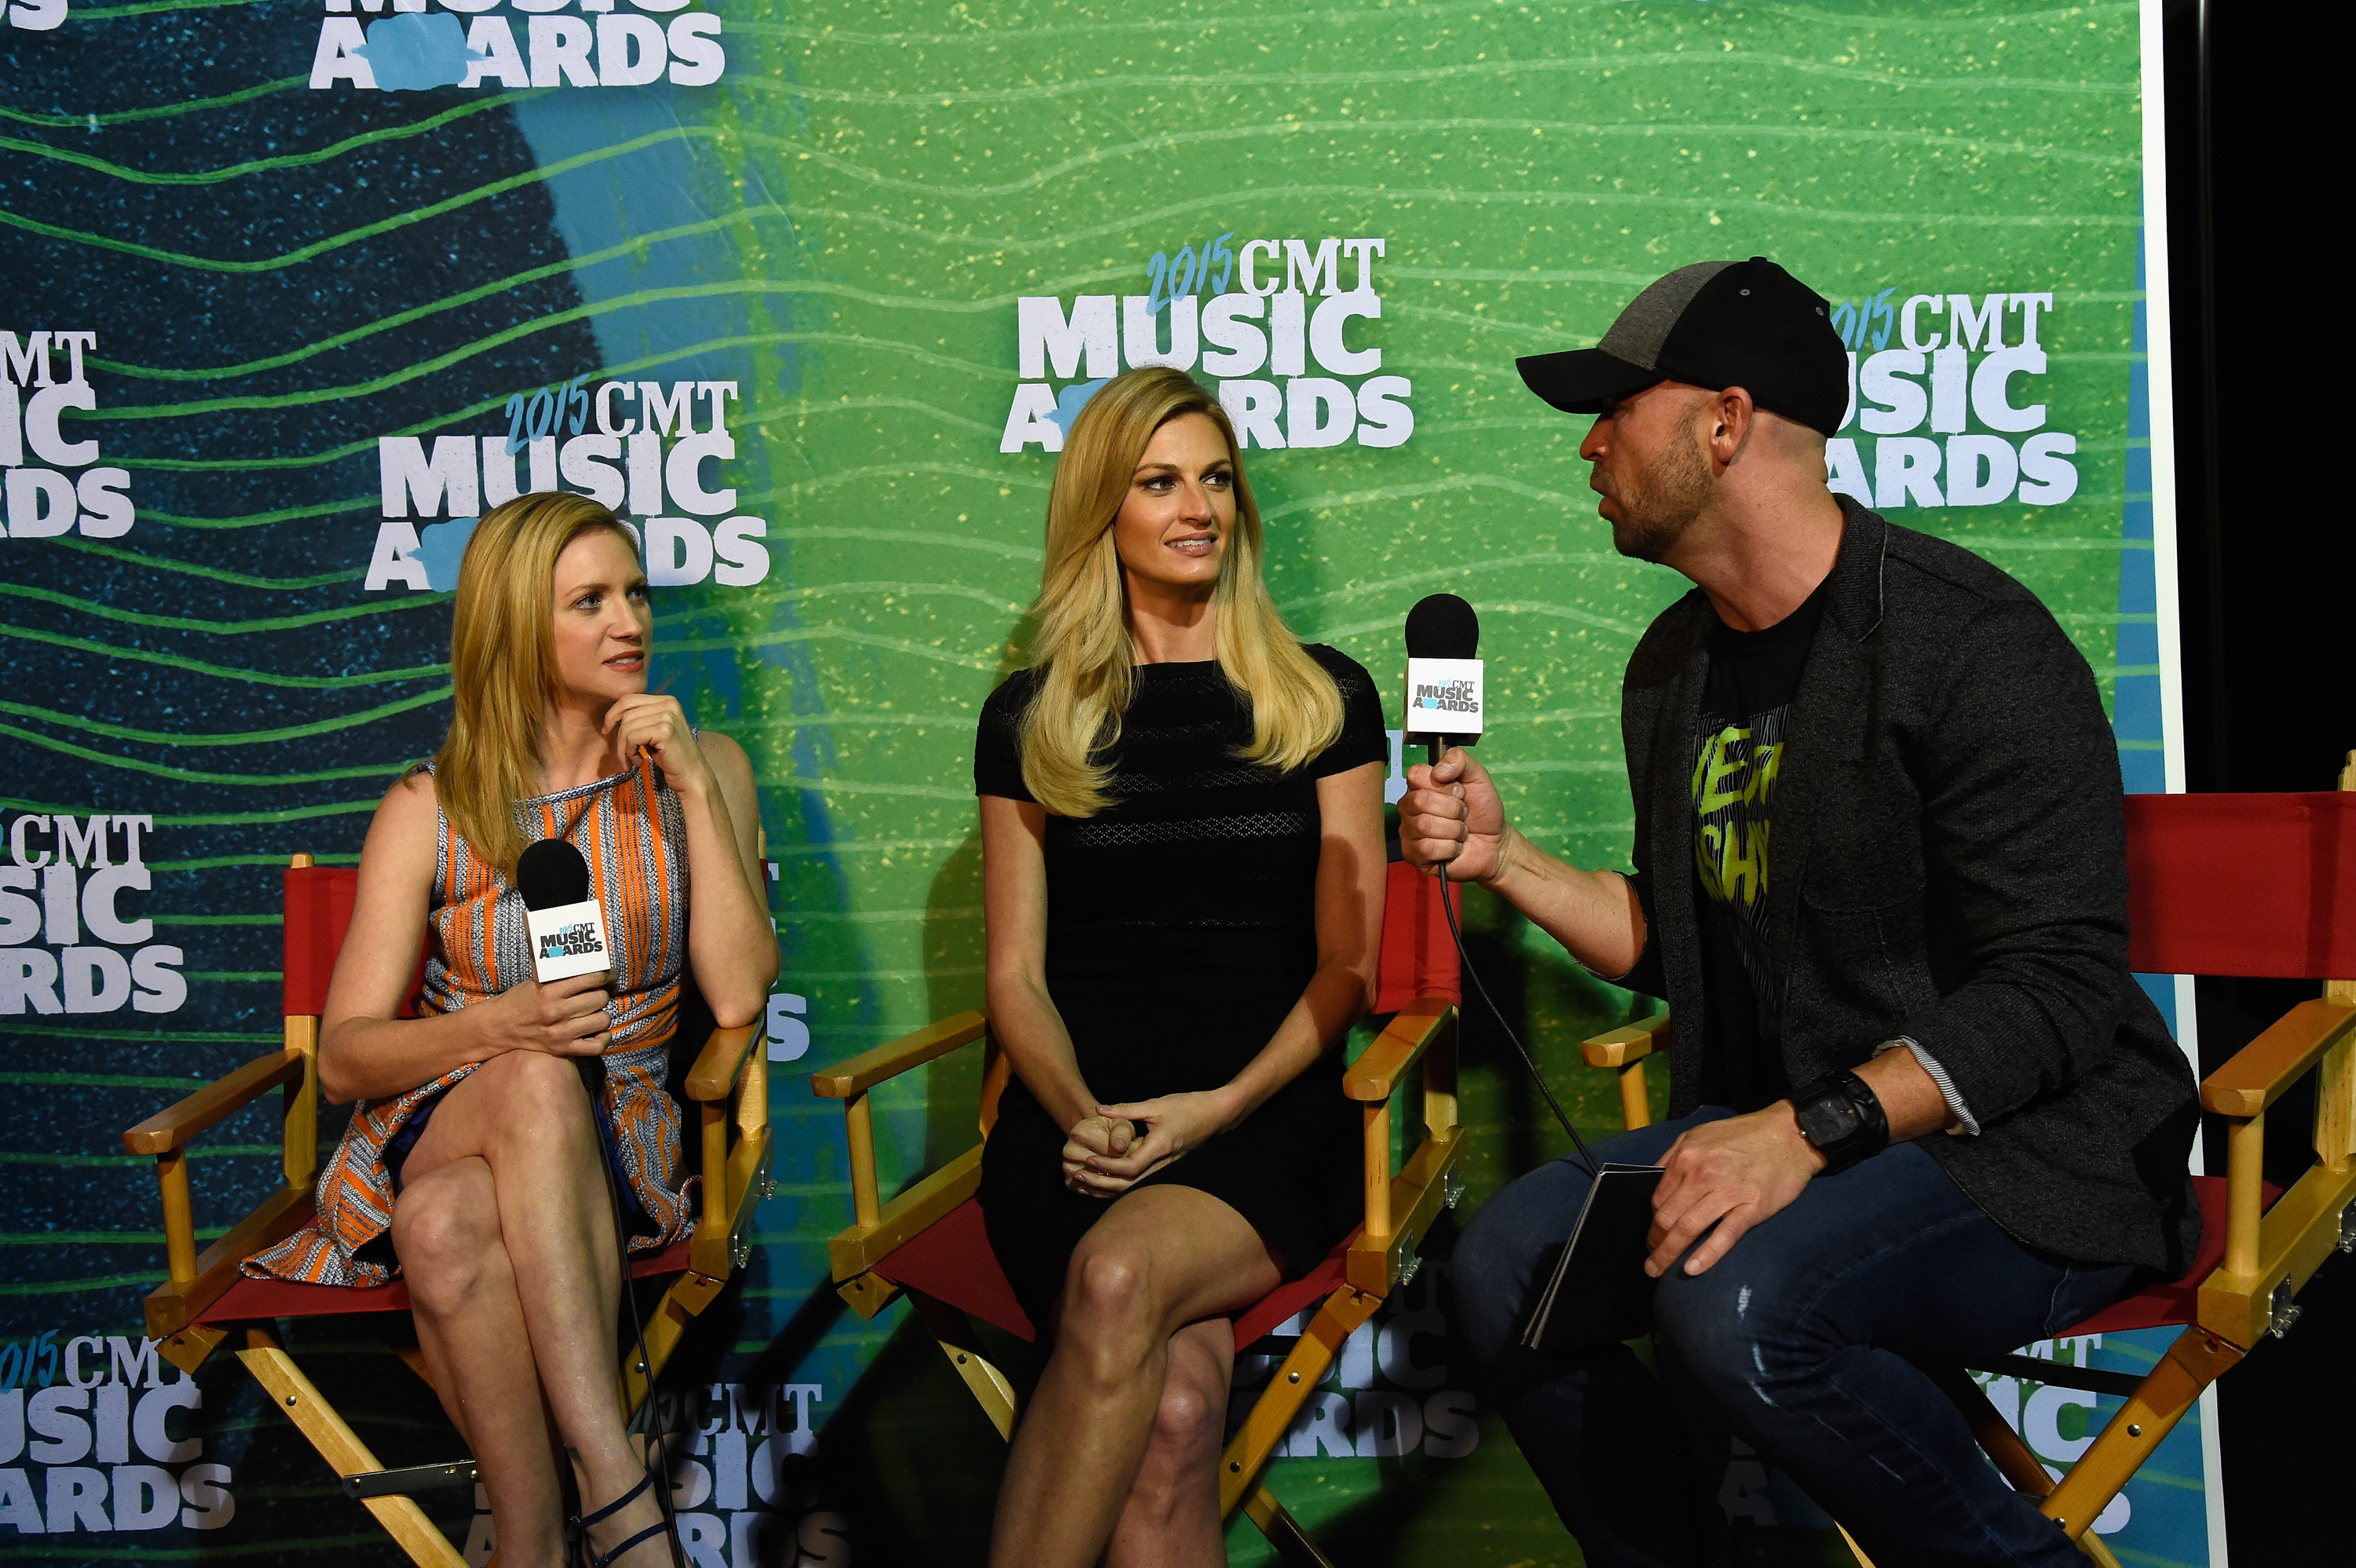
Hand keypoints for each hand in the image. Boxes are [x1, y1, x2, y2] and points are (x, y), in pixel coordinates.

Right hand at [488, 971, 612, 1058]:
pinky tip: (598, 1031)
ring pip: (602, 1020)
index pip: (592, 979)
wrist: (499, 1026)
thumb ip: (560, 972)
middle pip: (600, 998)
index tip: (609, 974)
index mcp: (550, 991)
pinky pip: (596, 1046)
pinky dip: (603, 1038)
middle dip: (602, 993)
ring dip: (601, 1014)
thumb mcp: (536, 979)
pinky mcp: (563, 1048)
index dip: (606, 975)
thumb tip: (588, 961)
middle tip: (597, 992)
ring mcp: (561, 1033)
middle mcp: (557, 1011)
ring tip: (593, 1011)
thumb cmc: (520, 999)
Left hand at [602, 693, 713, 798]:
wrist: (691, 776)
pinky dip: (630, 753)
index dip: (612, 714)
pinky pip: (632, 738)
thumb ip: (641, 718)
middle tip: (624, 755)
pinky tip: (640, 762)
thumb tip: (613, 715)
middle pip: (626, 714)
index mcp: (667, 700)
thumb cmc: (671, 756)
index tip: (607, 730)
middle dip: (619, 737)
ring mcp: (668, 716)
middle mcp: (669, 704)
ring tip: (633, 760)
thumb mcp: (654, 731)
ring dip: (624, 748)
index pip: (628, 699)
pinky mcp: (665, 731)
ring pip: (627, 727)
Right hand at [1060, 1114, 1134, 1197]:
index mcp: (1080, 1133)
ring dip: (1114, 1182)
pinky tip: (1115, 1182)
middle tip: (1135, 1164)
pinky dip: (1104, 1191)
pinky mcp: (1069, 1181)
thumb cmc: (1111, 1129)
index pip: (1109, 1153)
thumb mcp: (1120, 1123)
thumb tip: (1119, 1146)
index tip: (1138, 1153)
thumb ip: (1122, 1132)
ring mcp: (1067, 1168)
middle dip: (1121, 1170)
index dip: (1128, 1156)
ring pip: (1096, 1184)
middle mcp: (1068, 1151)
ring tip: (1126, 1172)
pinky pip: (1090, 1192)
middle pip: (1102, 1170)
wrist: (1095, 1136)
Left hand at [1077, 1091, 1235, 1195]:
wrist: (1215, 1115)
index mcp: (1160, 1147)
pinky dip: (1119, 1185)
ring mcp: (1165, 1169)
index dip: (1107, 1166)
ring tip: (1084, 1183)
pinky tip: (1103, 1182)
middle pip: (1128, 1184)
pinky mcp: (1164, 1168)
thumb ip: (1126, 1110)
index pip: (1130, 1166)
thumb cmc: (1187, 1106)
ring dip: (1107, 1188)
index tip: (1089, 1160)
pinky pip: (1139, 1182)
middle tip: (1078, 1176)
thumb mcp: (1155, 1104)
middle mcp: (1163, 1164)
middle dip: (1101, 1183)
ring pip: (1133, 1188)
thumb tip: (1099, 1110)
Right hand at [1398, 747, 1508, 883]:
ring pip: (1425, 825)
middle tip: (1462, 815)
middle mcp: (1409, 807)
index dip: (1444, 785)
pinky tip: (1454, 847)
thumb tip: (1438, 771)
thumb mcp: (1478, 777)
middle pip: (1420, 801)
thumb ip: (1460, 761)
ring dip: (1454, 829)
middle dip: (1453, 809)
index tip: (1459, 792)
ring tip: (1460, 832)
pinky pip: (1427, 847)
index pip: (1416, 775)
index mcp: (1420, 786)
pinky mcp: (1414, 855)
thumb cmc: (1482, 810)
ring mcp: (1409, 831)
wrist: (1494, 843)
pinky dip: (1450, 847)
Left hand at [1645, 1103, 1824, 1277]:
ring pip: (1688, 1229)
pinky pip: (1724, 1236)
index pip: (1658, 1200)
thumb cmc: (1743, 1135)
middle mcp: (1702, 1175)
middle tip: (1651, 1261)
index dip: (1652, 1222)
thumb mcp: (1699, 1135)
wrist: (1789, 1135)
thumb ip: (1674, 1157)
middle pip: (1667, 1218)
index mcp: (1687, 1157)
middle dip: (1655, 1243)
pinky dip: (1706, 1255)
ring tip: (1658, 1270)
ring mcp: (1728, 1192)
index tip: (1653, 1235)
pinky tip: (1691, 1269)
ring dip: (1668, 1254)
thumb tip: (1653, 1183)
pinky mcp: (1752, 1208)